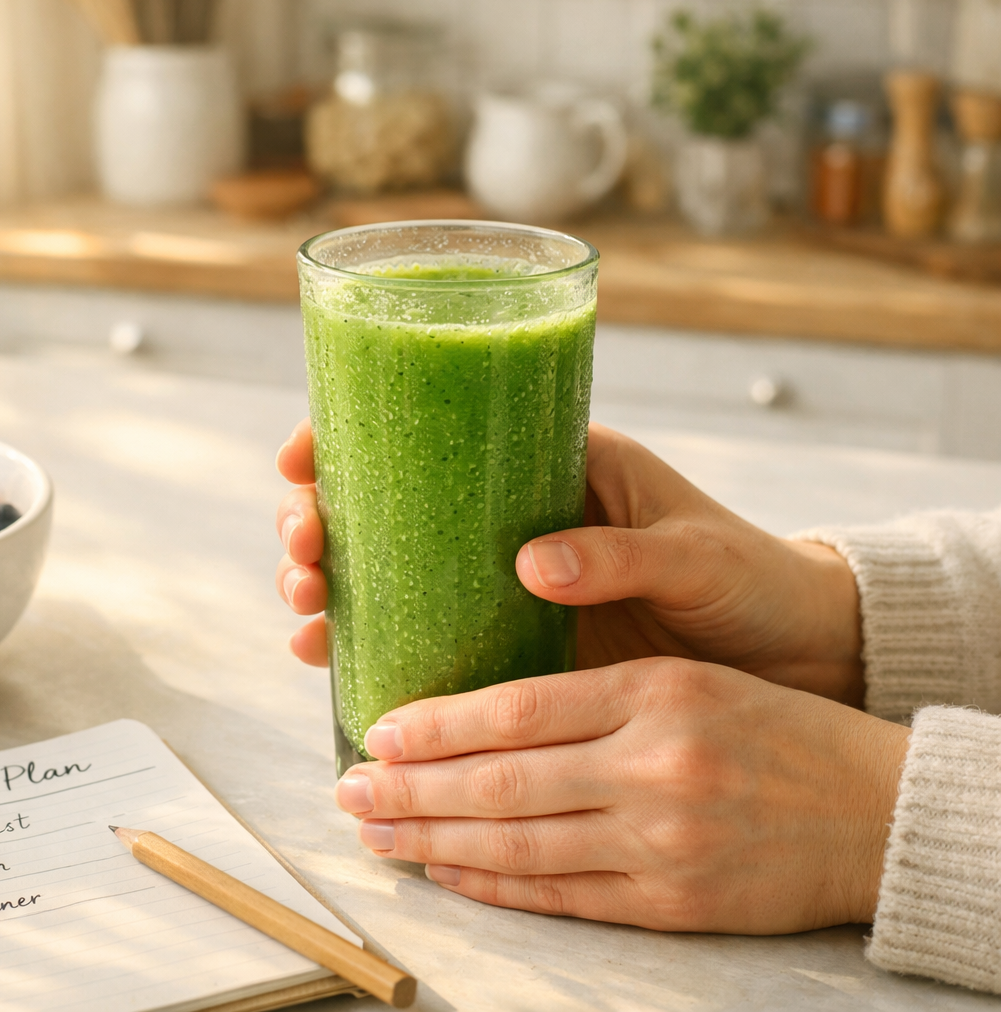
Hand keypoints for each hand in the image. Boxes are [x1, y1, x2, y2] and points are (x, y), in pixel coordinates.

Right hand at [276, 419, 864, 703]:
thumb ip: (622, 553)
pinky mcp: (503, 642)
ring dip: (326, 588)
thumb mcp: (696, 553)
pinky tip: (327, 664)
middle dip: (318, 524)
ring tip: (303, 618)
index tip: (302, 461)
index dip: (349, 437)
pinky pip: (418, 636)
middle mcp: (504, 515)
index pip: (430, 426)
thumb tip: (530, 563)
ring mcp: (495, 581)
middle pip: (382, 503)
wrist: (788, 652)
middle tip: (301, 556)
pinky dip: (365, 647)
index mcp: (549, 459)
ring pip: (383, 571)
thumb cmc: (750, 577)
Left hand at [333, 659, 909, 932]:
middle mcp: (653, 765)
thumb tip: (479, 715)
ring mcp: (663, 839)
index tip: (376, 732)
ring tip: (378, 834)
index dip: (435, 725)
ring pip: (520, 844)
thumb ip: (591, 692)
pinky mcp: (673, 901)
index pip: (517, 709)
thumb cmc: (771, 730)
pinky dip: (494, 886)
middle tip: (348, 790)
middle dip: (412, 789)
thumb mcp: (686, 678)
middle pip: (503, 780)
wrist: (874, 808)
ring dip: (436, 841)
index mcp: (654, 693)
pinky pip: (561, 896)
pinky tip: (447, 872)